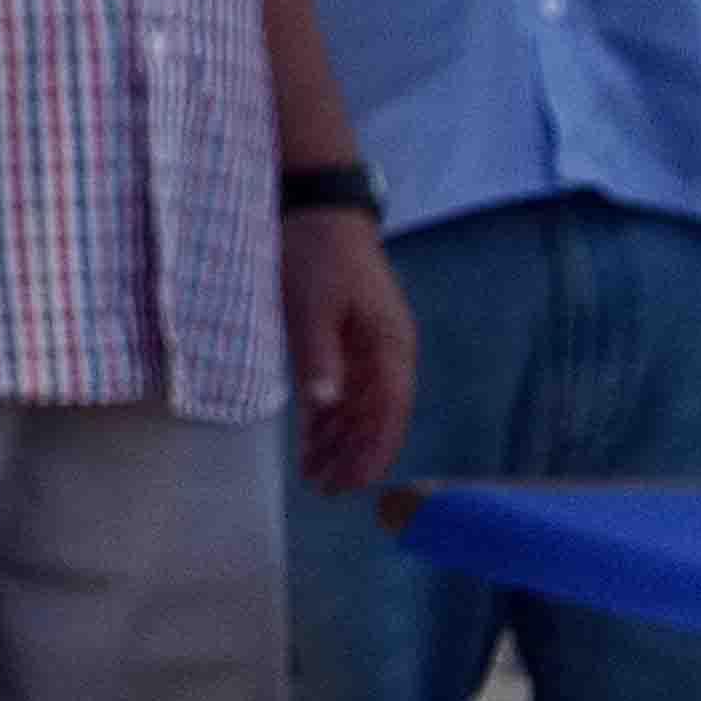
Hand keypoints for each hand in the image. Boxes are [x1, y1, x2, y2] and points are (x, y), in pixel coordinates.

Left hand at [284, 207, 415, 495]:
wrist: (317, 211)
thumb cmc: (318, 254)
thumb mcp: (312, 304)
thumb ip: (320, 354)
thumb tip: (327, 404)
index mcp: (390, 345)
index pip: (389, 411)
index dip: (373, 450)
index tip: (354, 483)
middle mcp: (386, 353)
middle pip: (376, 417)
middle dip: (354, 455)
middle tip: (325, 490)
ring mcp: (367, 347)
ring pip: (358, 408)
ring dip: (338, 442)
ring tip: (314, 476)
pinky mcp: (345, 340)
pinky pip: (341, 389)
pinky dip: (327, 417)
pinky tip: (311, 441)